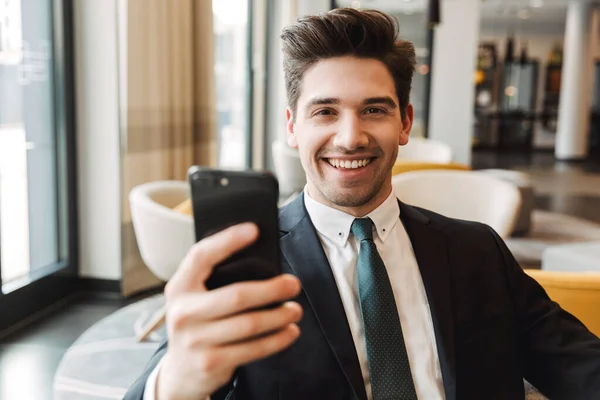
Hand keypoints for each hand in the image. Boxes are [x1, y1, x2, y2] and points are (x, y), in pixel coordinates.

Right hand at [156, 223, 302, 399]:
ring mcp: (195, 341)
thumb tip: (262, 260)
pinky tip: (290, 331)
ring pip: (250, 324)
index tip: (255, 230)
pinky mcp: (211, 363)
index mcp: (179, 287)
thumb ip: (215, 280)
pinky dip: (278, 339)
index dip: (228, 241)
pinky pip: (253, 349)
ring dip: (280, 315)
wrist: (181, 371)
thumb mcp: (195, 298)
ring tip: (296, 309)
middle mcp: (182, 313)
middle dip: (272, 289)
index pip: (201, 256)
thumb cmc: (198, 322)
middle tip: (294, 284)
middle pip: (236, 296)